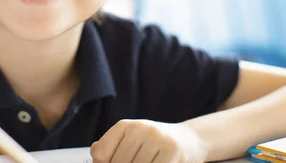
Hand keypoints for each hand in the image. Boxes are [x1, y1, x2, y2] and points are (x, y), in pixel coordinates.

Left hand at [90, 119, 208, 162]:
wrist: (190, 140)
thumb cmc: (156, 144)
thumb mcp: (132, 141)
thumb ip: (111, 148)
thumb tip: (94, 155)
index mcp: (124, 126)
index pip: (100, 154)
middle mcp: (139, 128)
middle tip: (136, 161)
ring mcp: (155, 139)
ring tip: (148, 161)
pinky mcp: (171, 150)